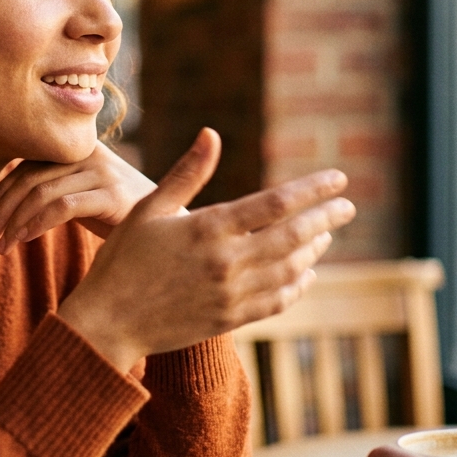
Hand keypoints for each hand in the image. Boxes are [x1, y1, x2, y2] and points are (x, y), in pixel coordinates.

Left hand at [0, 141, 155, 253]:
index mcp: (77, 148)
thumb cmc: (117, 213)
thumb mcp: (81, 194)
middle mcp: (88, 153)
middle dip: (2, 209)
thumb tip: (4, 202)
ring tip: (0, 246)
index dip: (0, 189)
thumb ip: (52, 189)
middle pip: (30, 178)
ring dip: (14, 222)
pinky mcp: (112, 195)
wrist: (167, 226)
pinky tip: (24, 240)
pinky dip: (37, 224)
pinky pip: (63, 207)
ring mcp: (102, 172)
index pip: (26, 164)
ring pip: (42, 192)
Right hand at [57, 128, 355, 371]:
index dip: (313, 189)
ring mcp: (231, 294)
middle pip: (294, 237)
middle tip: (347, 206)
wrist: (108, 322)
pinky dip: (298, 284)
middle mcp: (226, 262)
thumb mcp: (150, 208)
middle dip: (326, 218)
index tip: (337, 179)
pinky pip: (278, 300)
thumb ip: (188, 173)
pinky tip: (306, 273)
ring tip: (326, 234)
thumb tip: (212, 134)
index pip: (276, 204)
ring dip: (314, 249)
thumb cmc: (123, 259)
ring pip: (290, 269)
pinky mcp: (230, 319)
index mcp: (208, 228)